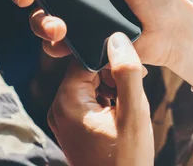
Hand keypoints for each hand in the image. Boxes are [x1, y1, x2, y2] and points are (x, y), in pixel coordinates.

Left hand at [49, 32, 152, 165]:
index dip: (112, 59)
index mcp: (66, 101)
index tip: (133, 71)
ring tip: (128, 107)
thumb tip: (118, 39)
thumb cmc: (127, 159)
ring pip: (90, 85)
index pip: (86, 59)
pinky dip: (107, 101)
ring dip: (112, 88)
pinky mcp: (72, 127)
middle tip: (134, 90)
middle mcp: (58, 108)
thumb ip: (126, 73)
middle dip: (113, 75)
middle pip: (87, 71)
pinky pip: (89, 100)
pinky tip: (121, 115)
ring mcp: (63, 119)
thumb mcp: (133, 113)